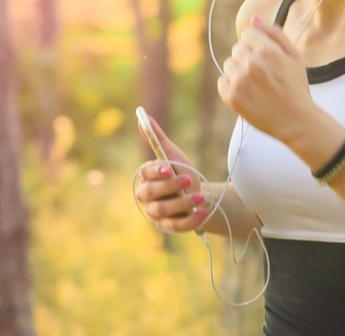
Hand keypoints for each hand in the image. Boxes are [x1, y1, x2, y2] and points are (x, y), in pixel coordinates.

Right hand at [133, 113, 209, 232]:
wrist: (199, 196)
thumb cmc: (182, 173)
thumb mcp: (173, 156)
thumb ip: (157, 139)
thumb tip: (142, 116)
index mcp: (146, 178)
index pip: (145, 175)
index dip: (156, 172)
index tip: (169, 168)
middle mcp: (147, 198)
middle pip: (151, 194)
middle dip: (170, 187)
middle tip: (189, 180)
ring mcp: (156, 214)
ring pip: (164, 210)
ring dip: (182, 203)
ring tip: (200, 197)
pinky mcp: (169, 227)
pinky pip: (176, 226)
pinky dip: (190, 220)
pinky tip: (203, 212)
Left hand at [216, 15, 316, 145]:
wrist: (295, 121)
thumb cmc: (296, 87)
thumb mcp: (294, 56)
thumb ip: (275, 34)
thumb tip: (254, 19)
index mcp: (268, 51)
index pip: (247, 34)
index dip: (257, 45)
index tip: (265, 58)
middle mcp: (251, 64)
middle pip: (237, 49)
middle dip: (248, 58)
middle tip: (263, 74)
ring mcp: (239, 81)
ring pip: (229, 64)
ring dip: (239, 72)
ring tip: (256, 85)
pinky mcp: (231, 97)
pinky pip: (222, 82)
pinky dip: (231, 86)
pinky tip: (248, 93)